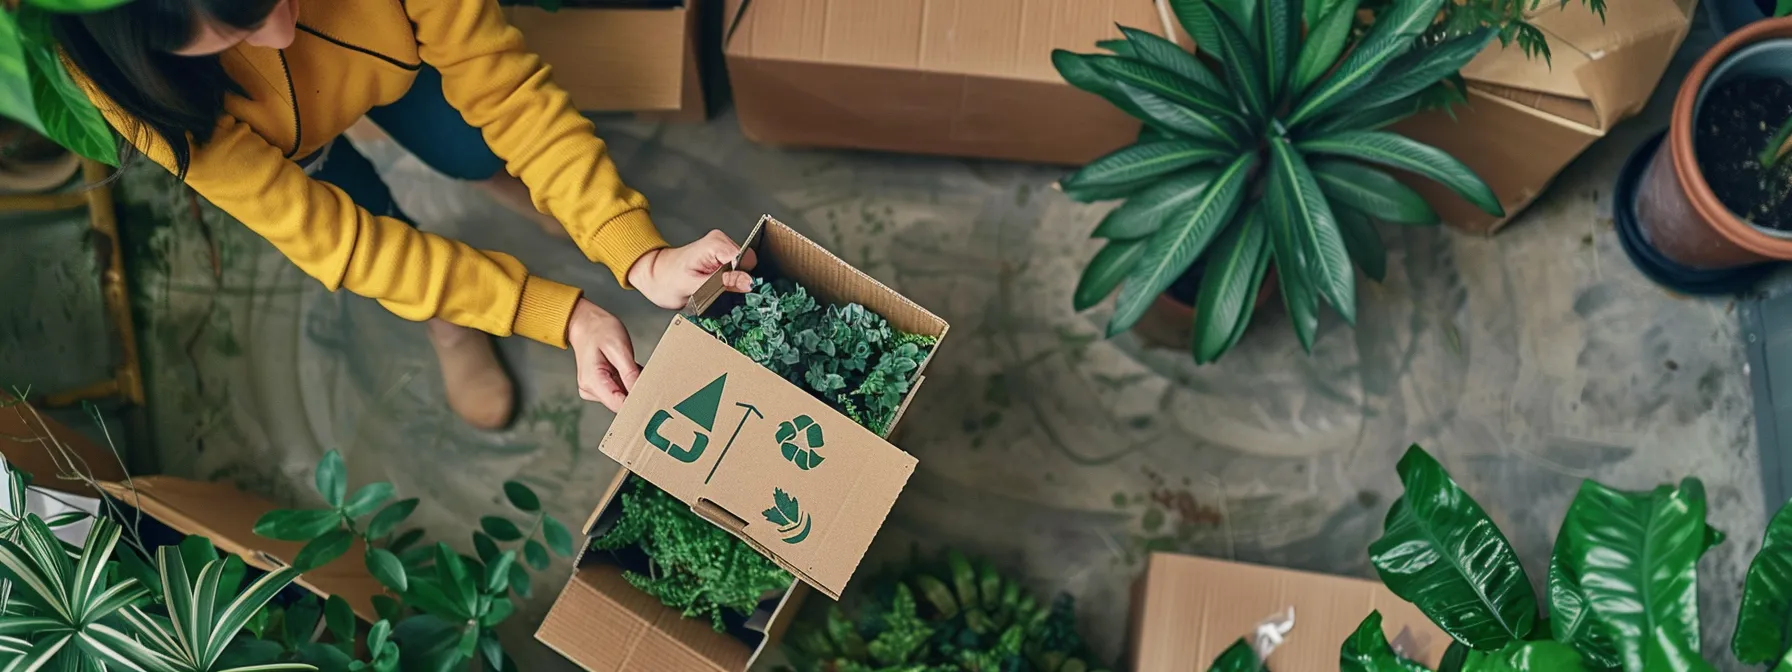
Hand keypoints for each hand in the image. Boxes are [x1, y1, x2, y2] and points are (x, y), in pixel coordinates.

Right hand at [567, 298, 637, 411]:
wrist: (584, 322)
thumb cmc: (599, 330)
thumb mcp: (619, 348)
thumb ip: (629, 373)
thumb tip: (641, 393)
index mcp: (592, 382)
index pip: (619, 405)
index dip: (638, 401)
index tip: (653, 393)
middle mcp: (590, 389)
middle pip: (621, 402)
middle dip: (637, 391)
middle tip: (644, 373)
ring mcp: (593, 389)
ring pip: (622, 397)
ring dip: (632, 384)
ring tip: (632, 365)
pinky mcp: (599, 387)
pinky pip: (619, 390)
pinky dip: (627, 381)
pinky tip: (627, 368)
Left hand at [627, 229, 757, 309]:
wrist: (654, 276)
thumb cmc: (667, 280)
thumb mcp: (695, 287)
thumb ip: (723, 283)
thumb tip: (748, 281)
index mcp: (715, 244)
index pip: (745, 260)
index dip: (742, 278)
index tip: (733, 290)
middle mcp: (721, 242)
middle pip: (747, 264)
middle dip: (738, 282)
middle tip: (720, 292)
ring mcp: (722, 249)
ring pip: (744, 269)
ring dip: (733, 283)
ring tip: (714, 288)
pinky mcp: (722, 258)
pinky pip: (737, 271)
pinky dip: (730, 282)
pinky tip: (716, 286)